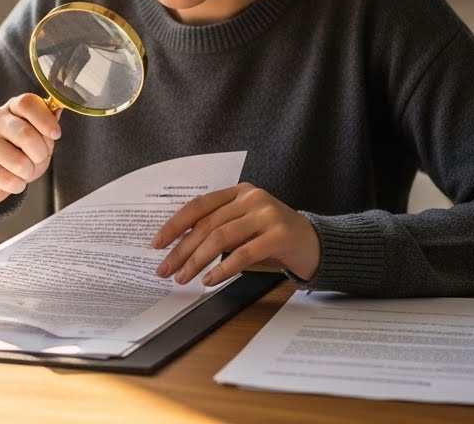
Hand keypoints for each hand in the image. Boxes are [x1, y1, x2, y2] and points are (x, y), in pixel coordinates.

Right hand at [0, 93, 62, 206]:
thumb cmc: (20, 153)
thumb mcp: (39, 139)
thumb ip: (48, 126)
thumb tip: (58, 110)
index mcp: (11, 107)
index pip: (27, 103)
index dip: (45, 119)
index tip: (56, 134)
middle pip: (27, 134)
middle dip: (40, 154)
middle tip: (38, 159)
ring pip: (19, 163)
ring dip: (29, 173)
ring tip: (23, 171)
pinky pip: (9, 180)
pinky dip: (18, 185)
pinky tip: (12, 181)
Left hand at [151, 183, 319, 286]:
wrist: (317, 244)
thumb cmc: (274, 239)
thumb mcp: (244, 227)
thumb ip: (218, 230)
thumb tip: (178, 251)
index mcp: (239, 192)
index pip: (199, 205)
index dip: (175, 224)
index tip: (156, 244)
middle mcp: (252, 198)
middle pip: (207, 224)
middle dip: (181, 250)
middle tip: (165, 270)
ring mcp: (267, 214)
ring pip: (221, 237)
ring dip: (197, 261)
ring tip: (184, 279)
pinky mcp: (279, 235)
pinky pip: (243, 253)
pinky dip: (223, 268)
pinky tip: (210, 280)